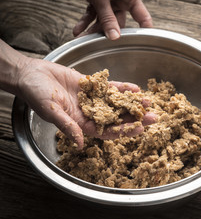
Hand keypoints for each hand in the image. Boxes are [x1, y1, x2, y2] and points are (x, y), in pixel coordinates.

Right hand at [16, 58, 155, 148]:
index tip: (139, 129)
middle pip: (117, 118)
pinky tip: (135, 88)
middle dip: (135, 117)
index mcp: (81, 124)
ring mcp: (92, 100)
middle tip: (152, 116)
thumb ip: (66, 126)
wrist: (31, 74)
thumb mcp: (51, 111)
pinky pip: (110, 88)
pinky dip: (122, 88)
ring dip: (132, 102)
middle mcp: (89, 114)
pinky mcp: (92, 85)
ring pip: (116, 103)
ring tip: (148, 101)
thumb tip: (78, 144)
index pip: (107, 131)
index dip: (123, 131)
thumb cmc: (36, 94)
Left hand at [73, 0, 151, 39]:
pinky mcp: (97, 1)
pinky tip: (78, 30)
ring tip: (85, 39)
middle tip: (102, 44)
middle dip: (109, 33)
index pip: (142, 17)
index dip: (144, 30)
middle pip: (119, 23)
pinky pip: (92, 14)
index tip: (142, 43)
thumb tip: (114, 36)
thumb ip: (107, 18)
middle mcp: (121, 0)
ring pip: (104, 21)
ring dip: (93, 30)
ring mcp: (109, 1)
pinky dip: (85, 22)